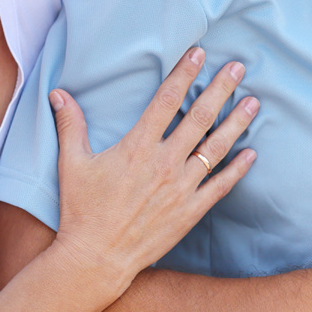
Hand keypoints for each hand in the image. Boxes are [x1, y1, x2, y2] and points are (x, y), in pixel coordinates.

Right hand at [49, 47, 257, 300]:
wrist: (96, 258)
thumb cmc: (82, 210)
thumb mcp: (72, 164)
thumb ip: (70, 125)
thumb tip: (57, 92)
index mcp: (137, 146)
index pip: (167, 100)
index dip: (184, 73)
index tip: (199, 53)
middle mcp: (164, 162)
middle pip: (200, 116)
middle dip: (221, 88)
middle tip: (239, 67)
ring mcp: (181, 187)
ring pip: (216, 148)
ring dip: (236, 122)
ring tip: (253, 102)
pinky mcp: (190, 211)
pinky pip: (221, 186)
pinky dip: (238, 169)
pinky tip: (252, 153)